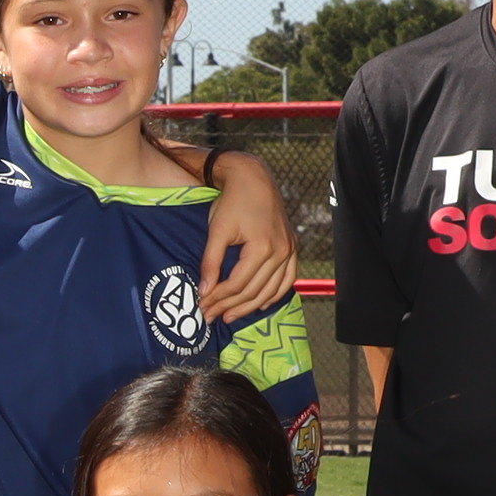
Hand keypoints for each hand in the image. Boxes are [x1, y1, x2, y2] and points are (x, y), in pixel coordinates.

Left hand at [194, 149, 300, 322]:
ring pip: (271, 290)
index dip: (219, 299)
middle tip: (212, 316)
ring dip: (250, 307)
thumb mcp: (217, 231)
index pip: (238, 284)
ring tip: (230, 316)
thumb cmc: (232, 201)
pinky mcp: (292, 247)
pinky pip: (288, 279)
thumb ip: (210, 263)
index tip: (203, 307)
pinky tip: (261, 304)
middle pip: (254, 291)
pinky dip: (275, 294)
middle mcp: (281, 251)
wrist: (254, 179)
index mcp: (262, 247)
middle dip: (230, 306)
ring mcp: (290, 250)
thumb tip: (205, 292)